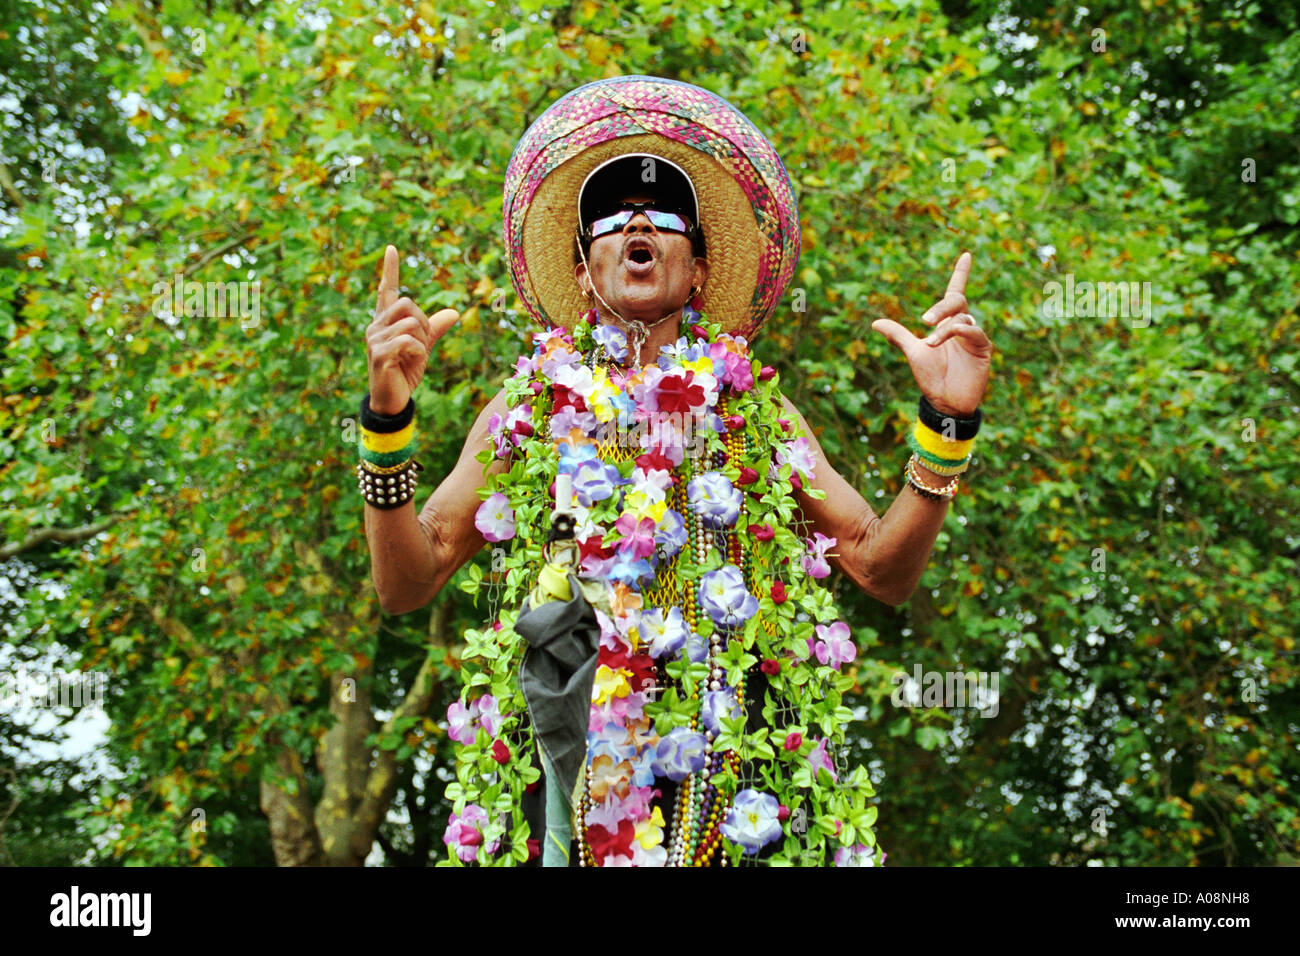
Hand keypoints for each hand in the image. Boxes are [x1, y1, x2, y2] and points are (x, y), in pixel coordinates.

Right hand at [365, 245, 459, 415]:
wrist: (393, 399)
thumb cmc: (404, 371)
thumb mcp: (423, 346)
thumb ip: (435, 328)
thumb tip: (455, 313)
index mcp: (385, 321)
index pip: (386, 290)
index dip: (390, 269)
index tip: (391, 248)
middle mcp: (375, 326)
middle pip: (406, 303)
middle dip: (423, 321)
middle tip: (422, 343)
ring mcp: (374, 339)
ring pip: (409, 321)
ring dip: (421, 339)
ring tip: (414, 355)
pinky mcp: (379, 353)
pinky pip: (408, 340)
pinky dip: (418, 350)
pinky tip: (412, 361)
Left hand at [870, 251, 991, 416]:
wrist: (943, 402)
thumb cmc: (931, 377)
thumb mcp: (912, 352)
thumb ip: (898, 335)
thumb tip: (875, 322)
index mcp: (948, 323)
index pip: (956, 292)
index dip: (961, 274)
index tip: (966, 254)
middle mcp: (963, 326)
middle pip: (957, 301)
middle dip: (940, 307)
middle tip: (924, 320)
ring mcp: (974, 337)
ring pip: (962, 318)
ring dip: (944, 328)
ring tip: (929, 343)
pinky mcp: (982, 349)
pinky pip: (974, 332)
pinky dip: (959, 332)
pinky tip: (946, 338)